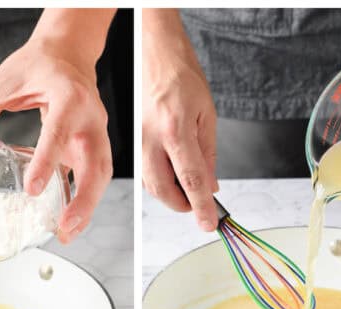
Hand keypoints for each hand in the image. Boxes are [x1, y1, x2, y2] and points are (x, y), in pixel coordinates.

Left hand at [0, 9, 114, 243]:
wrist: (67, 54)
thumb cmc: (37, 65)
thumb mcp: (3, 82)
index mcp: (69, 97)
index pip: (58, 133)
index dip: (47, 163)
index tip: (32, 190)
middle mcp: (90, 118)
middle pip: (96, 165)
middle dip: (84, 199)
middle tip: (65, 227)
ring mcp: (97, 134)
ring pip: (100, 176)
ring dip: (88, 207)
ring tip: (68, 233)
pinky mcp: (93, 146)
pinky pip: (94, 176)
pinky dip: (84, 200)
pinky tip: (70, 220)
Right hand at [142, 9, 218, 231]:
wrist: (153, 53)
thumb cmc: (181, 75)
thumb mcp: (207, 114)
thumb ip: (208, 154)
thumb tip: (210, 185)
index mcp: (175, 129)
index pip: (192, 179)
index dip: (201, 206)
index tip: (209, 224)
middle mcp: (151, 139)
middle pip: (165, 190)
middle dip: (184, 205)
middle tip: (200, 207)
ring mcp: (136, 141)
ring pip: (151, 185)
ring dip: (171, 196)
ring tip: (189, 191)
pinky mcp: (130, 142)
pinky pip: (144, 173)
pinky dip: (159, 182)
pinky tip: (172, 177)